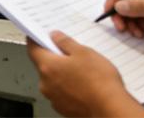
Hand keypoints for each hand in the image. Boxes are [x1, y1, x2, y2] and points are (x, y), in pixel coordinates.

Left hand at [27, 31, 143, 116]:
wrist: (110, 109)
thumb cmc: (99, 81)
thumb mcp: (84, 52)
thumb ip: (65, 42)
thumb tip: (55, 36)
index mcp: (48, 66)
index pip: (32, 49)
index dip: (34, 40)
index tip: (38, 35)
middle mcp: (46, 84)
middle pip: (43, 65)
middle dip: (54, 58)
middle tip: (70, 53)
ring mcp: (53, 98)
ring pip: (52, 80)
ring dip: (61, 73)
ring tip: (82, 71)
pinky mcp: (63, 108)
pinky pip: (60, 93)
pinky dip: (67, 87)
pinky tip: (83, 85)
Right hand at [104, 0, 143, 45]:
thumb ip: (140, 6)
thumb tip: (118, 6)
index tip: (109, 11)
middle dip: (118, 12)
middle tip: (120, 26)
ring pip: (124, 11)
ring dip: (125, 22)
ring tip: (134, 32)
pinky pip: (131, 21)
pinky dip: (132, 28)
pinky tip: (140, 34)